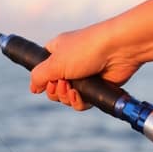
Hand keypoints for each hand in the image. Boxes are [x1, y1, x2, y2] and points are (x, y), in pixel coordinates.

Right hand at [28, 22, 142, 110]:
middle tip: (62, 84)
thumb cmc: (86, 49)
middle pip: (53, 87)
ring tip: (73, 89)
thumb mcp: (54, 62)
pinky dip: (79, 102)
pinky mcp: (96, 87)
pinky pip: (82, 102)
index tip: (46, 80)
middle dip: (55, 91)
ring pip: (67, 97)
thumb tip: (33, 88)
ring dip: (67, 97)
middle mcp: (69, 63)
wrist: (119, 50)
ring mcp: (83, 76)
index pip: (42, 69)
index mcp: (57, 52)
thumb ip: (38, 76)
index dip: (42, 79)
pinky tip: (81, 96)